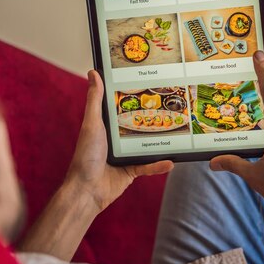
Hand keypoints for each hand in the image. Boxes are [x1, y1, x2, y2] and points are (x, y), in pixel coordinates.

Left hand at [66, 70, 172, 212]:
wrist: (86, 191)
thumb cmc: (85, 156)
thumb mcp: (92, 124)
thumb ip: (94, 100)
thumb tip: (93, 73)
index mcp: (107, 126)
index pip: (123, 107)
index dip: (134, 97)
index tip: (149, 84)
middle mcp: (117, 139)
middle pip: (139, 125)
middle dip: (153, 118)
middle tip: (172, 106)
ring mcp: (125, 155)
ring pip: (147, 145)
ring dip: (161, 142)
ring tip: (177, 131)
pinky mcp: (131, 171)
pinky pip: (148, 166)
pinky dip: (159, 165)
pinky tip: (171, 161)